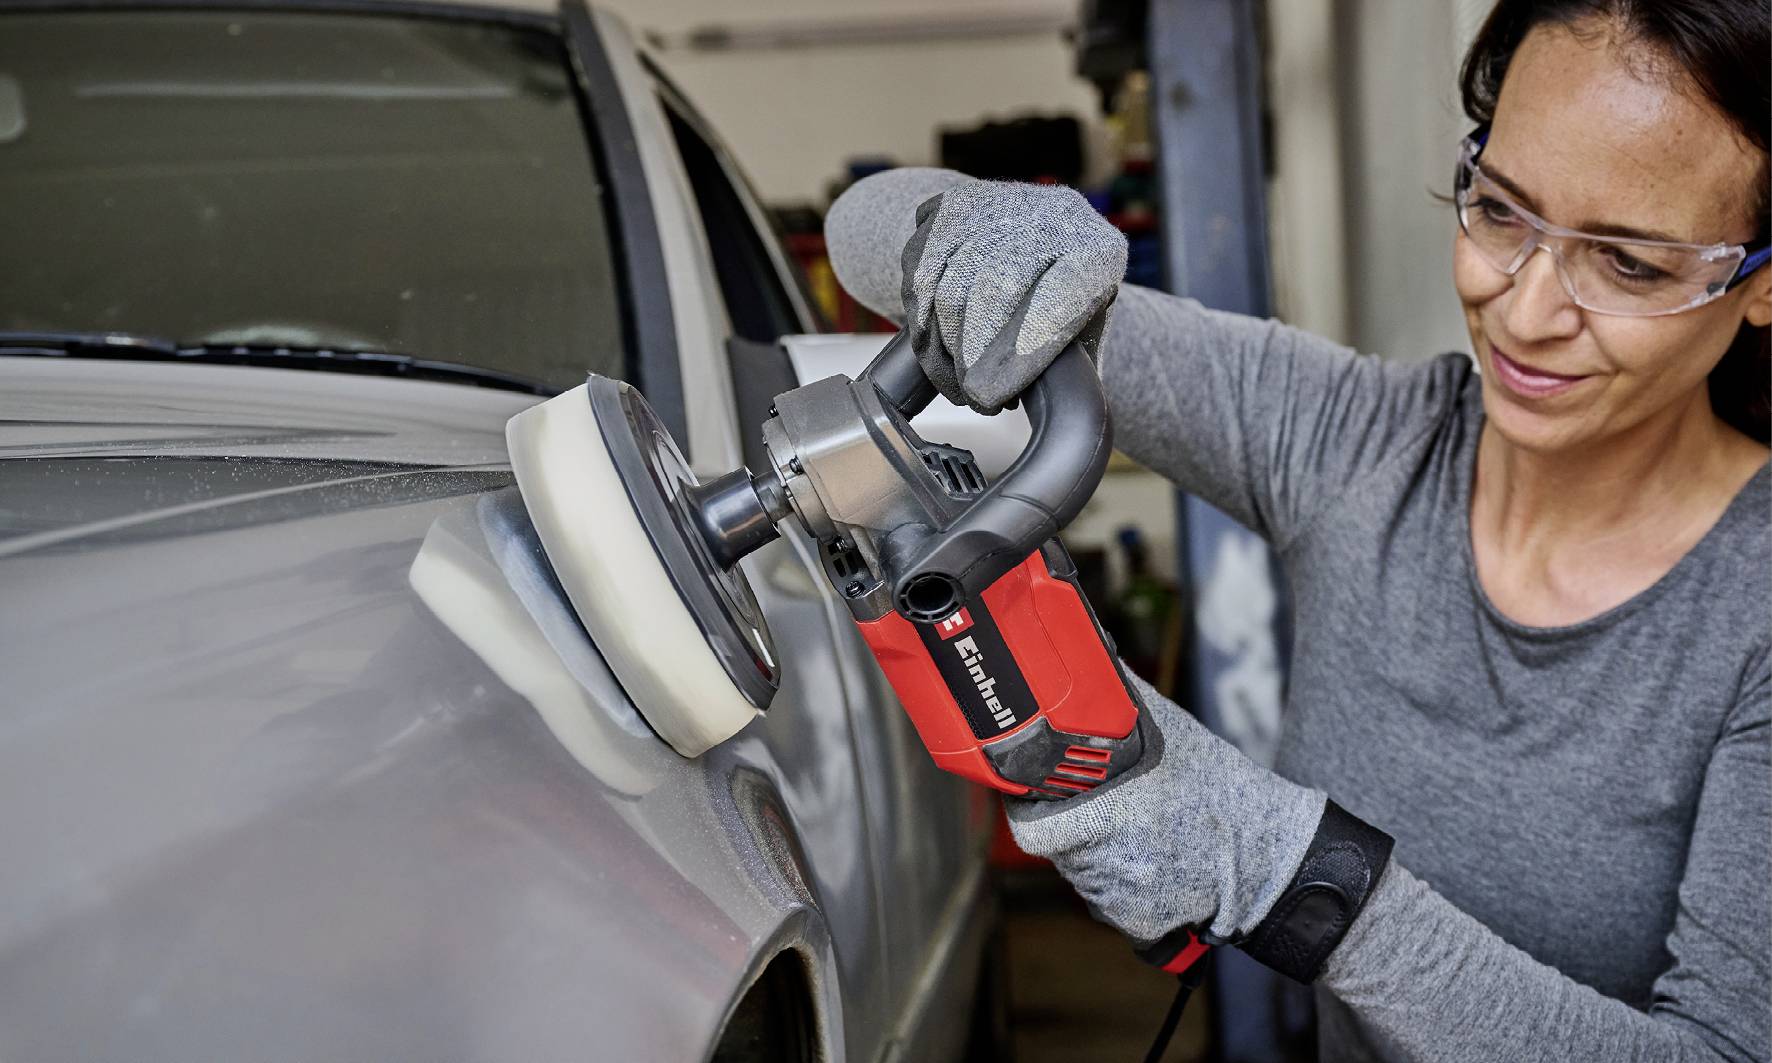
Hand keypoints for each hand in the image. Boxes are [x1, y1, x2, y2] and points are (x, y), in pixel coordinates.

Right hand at [901, 180, 1126, 413]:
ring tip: (957, 383)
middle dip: (975, 356)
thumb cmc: (1063, 302)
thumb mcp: (1086, 332)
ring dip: (944, 346)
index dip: (1020, 355)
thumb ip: (1074, 362)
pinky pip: (920, 271)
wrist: (1035, 236)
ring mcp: (999, 204)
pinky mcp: (952, 206)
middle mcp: (1050, 214)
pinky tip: (933, 347)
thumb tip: (1055, 407)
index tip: (994, 397)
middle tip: (974, 398)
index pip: (1057, 301)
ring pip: (951, 284)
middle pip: (996, 289)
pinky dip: (920, 319)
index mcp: (1098, 251)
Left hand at [1006, 671, 1324, 946]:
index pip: (1033, 824)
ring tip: (1133, 830)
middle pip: (1055, 846)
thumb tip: (1086, 652)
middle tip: (1097, 805)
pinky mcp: (1135, 922)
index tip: (1036, 792)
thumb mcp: (1168, 731)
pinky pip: (1105, 902)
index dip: (1031, 807)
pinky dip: (1117, 884)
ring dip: (1091, 853)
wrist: (1266, 855)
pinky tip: (1147, 861)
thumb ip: (1119, 698)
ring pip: (1079, 873)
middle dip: (1066, 824)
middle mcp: (1108, 860)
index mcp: (1107, 812)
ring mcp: (1121, 896)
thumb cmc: (1216, 788)